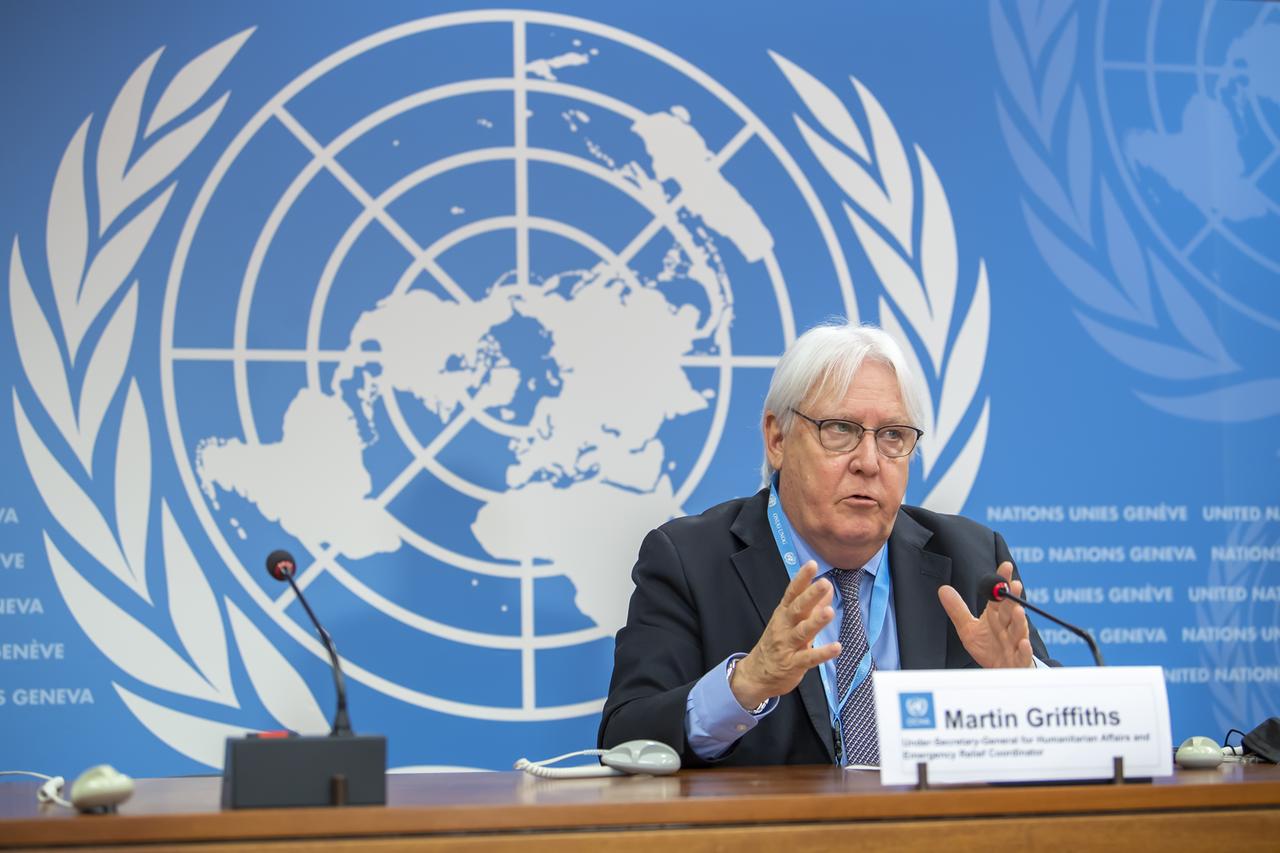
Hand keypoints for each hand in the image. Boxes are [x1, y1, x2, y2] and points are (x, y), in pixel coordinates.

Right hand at [731, 561, 841, 709]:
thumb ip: (812, 606)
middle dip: (810, 596)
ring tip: (830, 612)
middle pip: (797, 609)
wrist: (756, 674)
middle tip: (824, 584)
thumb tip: (828, 587)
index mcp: (783, 614)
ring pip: (802, 632)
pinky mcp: (793, 664)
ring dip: (816, 622)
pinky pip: (809, 658)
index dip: (802, 579)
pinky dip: (822, 653)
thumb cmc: (777, 644)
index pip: (792, 593)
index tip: (812, 565)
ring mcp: (788, 646)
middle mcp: (784, 627)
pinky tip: (836, 647)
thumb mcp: (792, 622)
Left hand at [938, 561, 1032, 668]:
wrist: (1001, 672)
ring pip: (1019, 631)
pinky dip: (1024, 650)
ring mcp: (1016, 643)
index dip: (1003, 582)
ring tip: (1019, 610)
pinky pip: (1023, 655)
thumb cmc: (988, 648)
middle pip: (1011, 611)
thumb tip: (943, 589)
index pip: (999, 597)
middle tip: (1014, 584)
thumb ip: (958, 609)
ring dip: (1020, 621)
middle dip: (1013, 598)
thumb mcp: (968, 629)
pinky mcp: (1019, 661)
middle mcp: (1008, 627)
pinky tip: (1024, 643)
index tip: (1006, 565)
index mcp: (997, 617)